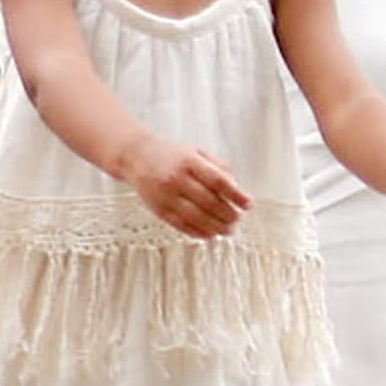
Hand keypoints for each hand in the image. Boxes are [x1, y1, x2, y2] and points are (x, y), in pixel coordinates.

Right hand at [126, 138, 251, 238]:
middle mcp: (177, 179)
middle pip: (209, 202)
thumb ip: (217, 165)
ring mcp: (167, 196)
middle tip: (238, 219)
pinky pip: (182, 226)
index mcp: (189, 162)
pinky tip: (210, 234)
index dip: (236, 194)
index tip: (248, 204)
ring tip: (228, 230)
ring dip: (216, 227)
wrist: (137, 158)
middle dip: (228, 214)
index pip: (218, 181)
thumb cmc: (172, 156)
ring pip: (197, 217)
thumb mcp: (196, 152)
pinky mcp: (160, 210)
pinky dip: (199, 232)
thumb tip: (236, 186)